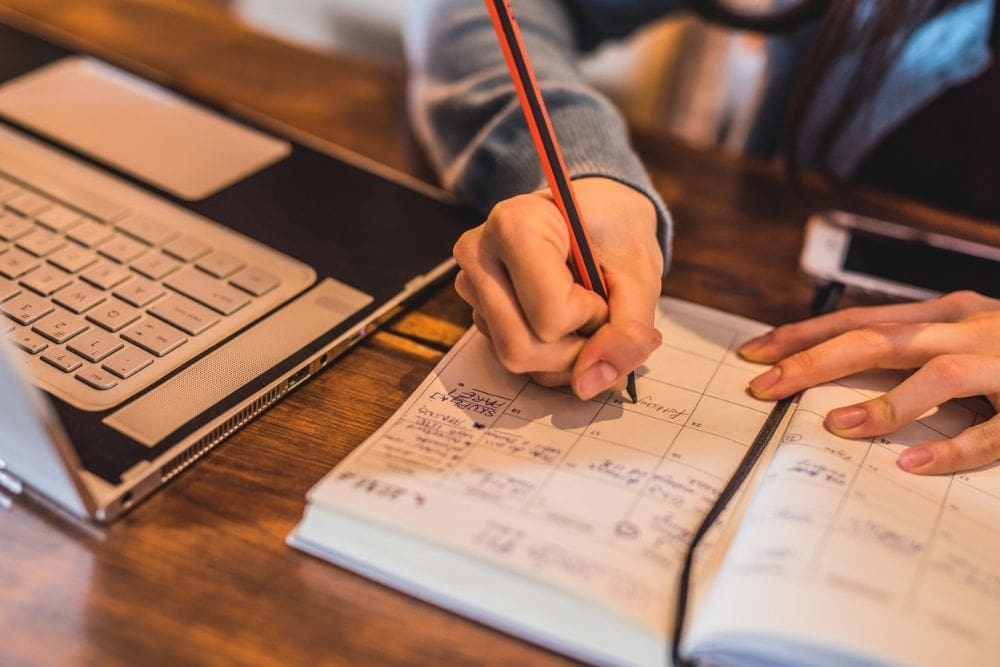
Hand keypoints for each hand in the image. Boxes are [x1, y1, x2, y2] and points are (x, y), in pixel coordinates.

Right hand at [452, 177, 662, 398]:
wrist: (598, 212)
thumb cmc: (616, 232)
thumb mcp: (639, 276)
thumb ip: (626, 332)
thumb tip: (589, 384)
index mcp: (514, 225)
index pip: (550, 315)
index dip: (592, 316)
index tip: (602, 285)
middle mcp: (479, 254)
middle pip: (520, 349)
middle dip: (575, 350)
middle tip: (600, 315)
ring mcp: (470, 285)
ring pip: (514, 359)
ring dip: (564, 355)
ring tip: (583, 315)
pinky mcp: (476, 309)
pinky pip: (512, 357)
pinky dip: (550, 354)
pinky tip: (566, 323)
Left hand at [739, 291, 999, 474]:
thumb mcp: (961, 332)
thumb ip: (910, 347)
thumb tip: (837, 370)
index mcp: (943, 312)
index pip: (857, 318)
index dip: (802, 334)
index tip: (753, 351)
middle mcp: (967, 327)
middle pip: (878, 338)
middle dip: (815, 361)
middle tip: (765, 386)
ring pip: (935, 373)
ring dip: (882, 400)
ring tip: (834, 424)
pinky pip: (994, 430)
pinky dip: (952, 448)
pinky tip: (912, 464)